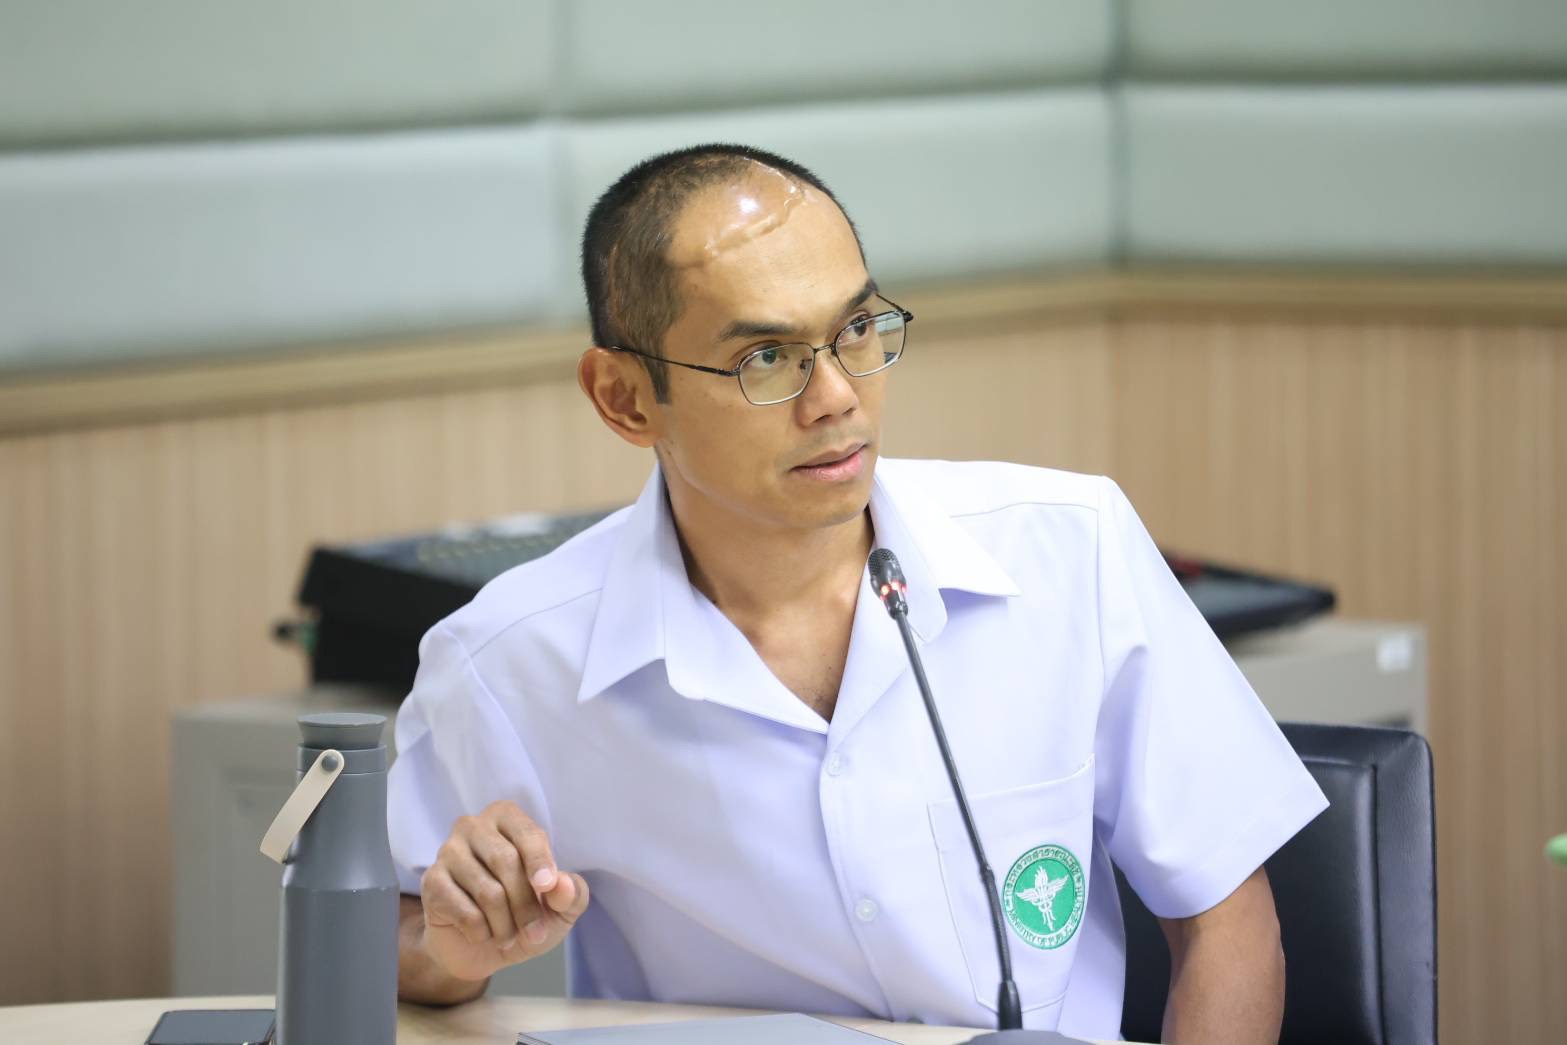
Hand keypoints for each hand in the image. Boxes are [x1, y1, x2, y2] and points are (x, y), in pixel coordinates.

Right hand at [418, 800, 589, 982]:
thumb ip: (571, 894)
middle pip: (505, 862)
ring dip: (505, 925)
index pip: (527, 834)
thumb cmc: (524, 915)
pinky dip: (481, 932)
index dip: (540, 861)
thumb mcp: (559, 909)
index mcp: (507, 819)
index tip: (547, 887)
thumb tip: (562, 885)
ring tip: (508, 936)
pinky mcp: (431, 881)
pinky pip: (464, 910)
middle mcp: (473, 826)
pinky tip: (481, 934)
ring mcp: (448, 852)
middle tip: (535, 934)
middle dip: (526, 905)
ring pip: (487, 891)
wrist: (481, 949)